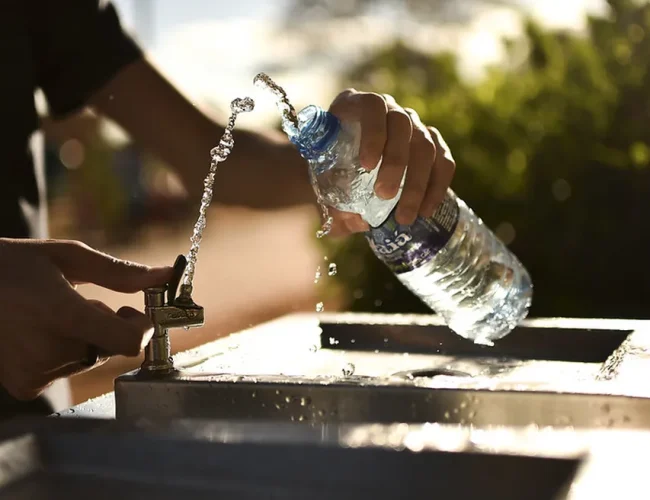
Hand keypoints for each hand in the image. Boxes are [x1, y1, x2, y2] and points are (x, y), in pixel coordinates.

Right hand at [0, 238, 171, 400]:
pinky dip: (65, 353)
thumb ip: (119, 272)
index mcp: (61, 314)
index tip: (135, 310)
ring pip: (91, 358)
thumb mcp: (67, 257)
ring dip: (87, 338)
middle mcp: (48, 351)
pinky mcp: (25, 387)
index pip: (129, 341)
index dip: (143, 327)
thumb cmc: (14, 265)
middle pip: (112, 348)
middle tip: (85, 304)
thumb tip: (166, 275)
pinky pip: (68, 370)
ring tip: (53, 315)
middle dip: (110, 326)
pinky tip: (39, 333)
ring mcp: (34, 373)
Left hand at [327, 90, 455, 235]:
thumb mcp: (322, 182)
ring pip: (426, 145)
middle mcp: (388, 109)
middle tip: (385, 195)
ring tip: (405, 216)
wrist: (341, 172)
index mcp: (355, 105)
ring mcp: (413, 125)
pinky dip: (437, 186)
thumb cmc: (327, 172)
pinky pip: (443, 160)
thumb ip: (333, 200)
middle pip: (402, 125)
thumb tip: (356, 220)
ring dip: (417, 183)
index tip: (367, 165)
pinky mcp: (431, 144)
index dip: (373, 133)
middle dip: (396, 162)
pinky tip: (426, 210)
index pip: (372, 106)